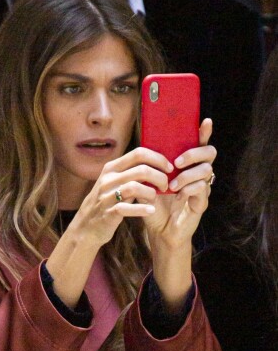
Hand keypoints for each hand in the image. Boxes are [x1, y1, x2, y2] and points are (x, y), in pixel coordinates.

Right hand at [47, 146, 170, 307]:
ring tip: (156, 198)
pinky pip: (127, 208)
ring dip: (152, 192)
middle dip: (160, 177)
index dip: (158, 158)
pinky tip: (151, 211)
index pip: (139, 153)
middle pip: (141, 169)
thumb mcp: (113, 182)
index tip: (169, 167)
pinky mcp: (108, 213)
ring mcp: (107, 196)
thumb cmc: (106, 202)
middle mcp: (108, 179)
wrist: (86, 226)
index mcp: (111, 168)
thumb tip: (156, 162)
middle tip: (167, 186)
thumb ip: (130, 171)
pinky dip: (142, 209)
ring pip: (135, 187)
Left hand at [143, 119, 215, 251]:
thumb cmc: (153, 203)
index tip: (205, 121)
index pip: (198, 143)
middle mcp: (197, 173)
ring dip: (188, 174)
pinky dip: (189, 189)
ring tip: (172, 185)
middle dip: (194, 153)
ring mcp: (202, 187)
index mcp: (185, 165)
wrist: (157, 229)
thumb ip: (148, 166)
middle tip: (177, 162)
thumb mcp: (147, 181)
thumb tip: (141, 148)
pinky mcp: (202, 202)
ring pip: (206, 170)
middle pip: (209, 153)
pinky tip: (177, 195)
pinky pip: (203, 189)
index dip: (203, 132)